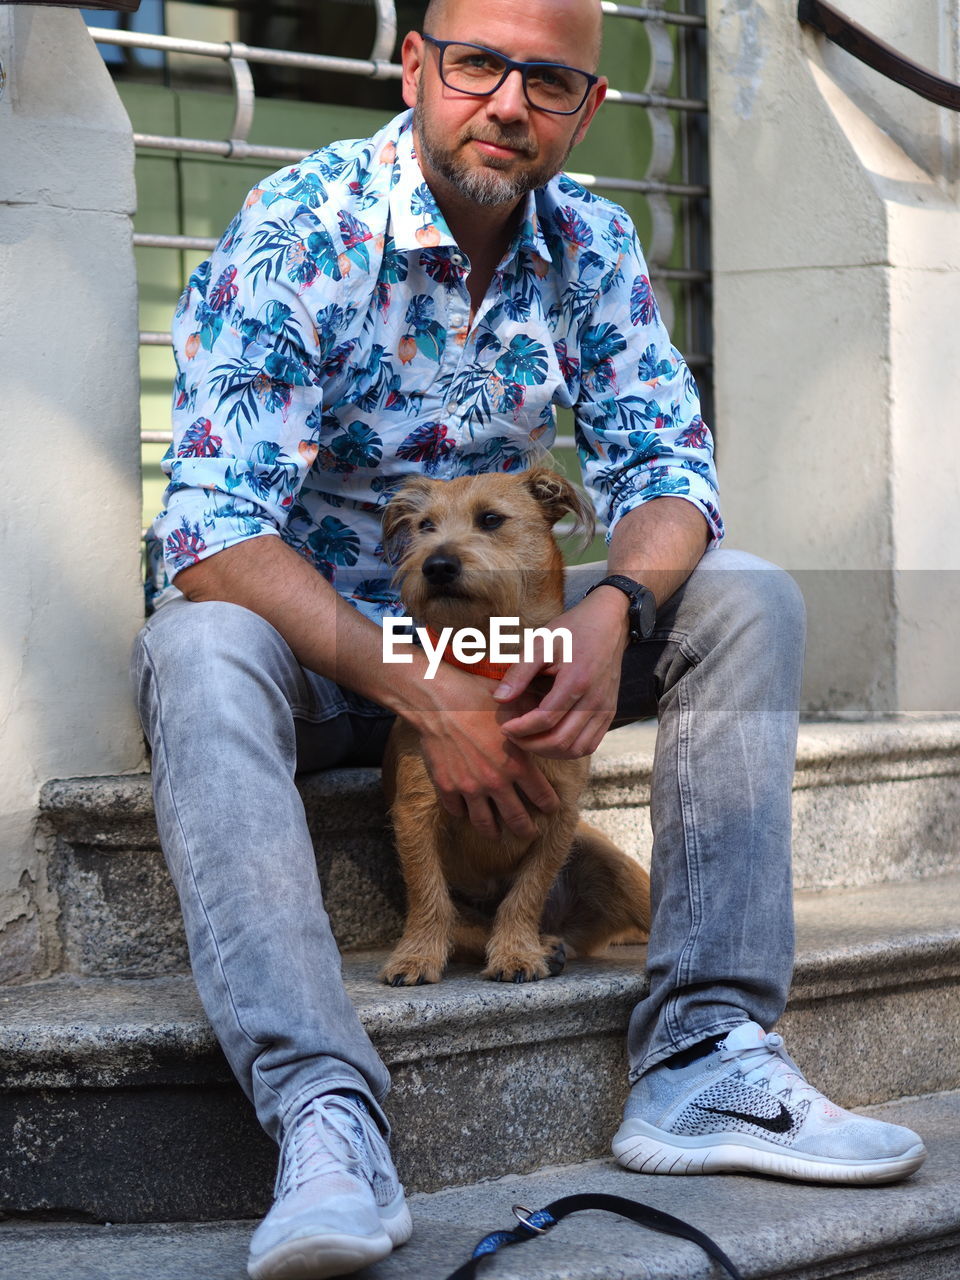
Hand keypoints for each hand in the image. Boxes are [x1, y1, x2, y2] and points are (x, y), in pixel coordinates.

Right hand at [415, 669, 560, 839]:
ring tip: (498, 836)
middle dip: (527, 830)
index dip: (550, 805)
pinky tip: (466, 813)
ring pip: (485, 823)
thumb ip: (536, 720)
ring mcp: (469, 788)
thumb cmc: (479, 698)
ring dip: (494, 833)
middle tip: (530, 834)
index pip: (542, 797)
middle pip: (517, 819)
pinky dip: (463, 814)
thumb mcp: (517, 705)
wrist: (439, 701)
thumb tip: (554, 721)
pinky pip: (456, 810)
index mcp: (517, 765)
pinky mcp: (446, 786)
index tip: (551, 809)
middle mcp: (496, 782)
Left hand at [492, 590, 629, 757]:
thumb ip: (520, 672)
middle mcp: (595, 699)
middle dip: (531, 744)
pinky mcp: (610, 713)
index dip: (521, 729)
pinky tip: (551, 739)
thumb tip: (500, 699)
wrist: (607, 623)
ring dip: (549, 751)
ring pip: (576, 749)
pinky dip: (569, 750)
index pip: (545, 720)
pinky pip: (590, 744)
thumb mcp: (541, 642)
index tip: (504, 727)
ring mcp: (605, 708)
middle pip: (561, 740)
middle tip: (513, 736)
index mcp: (576, 680)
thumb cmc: (572, 631)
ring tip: (530, 740)